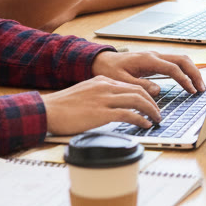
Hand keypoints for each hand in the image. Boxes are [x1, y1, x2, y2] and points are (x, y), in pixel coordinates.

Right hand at [41, 76, 162, 134]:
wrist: (47, 110)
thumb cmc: (62, 107)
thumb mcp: (84, 93)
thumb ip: (100, 95)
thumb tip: (113, 107)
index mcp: (102, 81)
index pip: (131, 85)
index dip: (145, 94)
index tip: (151, 103)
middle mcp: (105, 87)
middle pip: (138, 90)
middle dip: (152, 102)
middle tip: (158, 112)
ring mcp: (104, 99)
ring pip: (137, 100)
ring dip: (151, 110)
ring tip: (157, 119)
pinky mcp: (101, 113)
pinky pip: (128, 114)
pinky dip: (141, 119)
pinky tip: (145, 124)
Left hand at [92, 50, 204, 94]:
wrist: (102, 60)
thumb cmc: (110, 70)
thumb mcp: (121, 81)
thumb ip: (140, 86)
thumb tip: (158, 90)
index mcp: (148, 60)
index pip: (173, 68)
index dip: (184, 79)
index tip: (192, 91)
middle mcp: (155, 55)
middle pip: (182, 60)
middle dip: (194, 74)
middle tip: (201, 89)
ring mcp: (156, 56)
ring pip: (181, 60)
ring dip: (192, 71)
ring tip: (198, 86)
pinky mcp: (155, 60)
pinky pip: (175, 63)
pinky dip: (185, 71)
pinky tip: (187, 81)